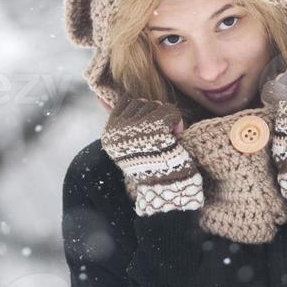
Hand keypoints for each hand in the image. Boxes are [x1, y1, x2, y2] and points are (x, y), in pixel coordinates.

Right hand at [100, 98, 202, 216]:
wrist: (165, 189)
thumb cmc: (151, 167)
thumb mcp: (129, 146)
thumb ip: (123, 124)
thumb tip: (114, 97)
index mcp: (110, 134)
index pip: (126, 102)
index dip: (143, 113)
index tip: (150, 132)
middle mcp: (119, 130)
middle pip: (142, 102)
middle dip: (155, 116)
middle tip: (160, 138)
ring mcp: (136, 127)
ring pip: (157, 105)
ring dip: (166, 120)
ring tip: (167, 140)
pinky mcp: (155, 127)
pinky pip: (170, 111)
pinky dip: (177, 123)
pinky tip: (176, 137)